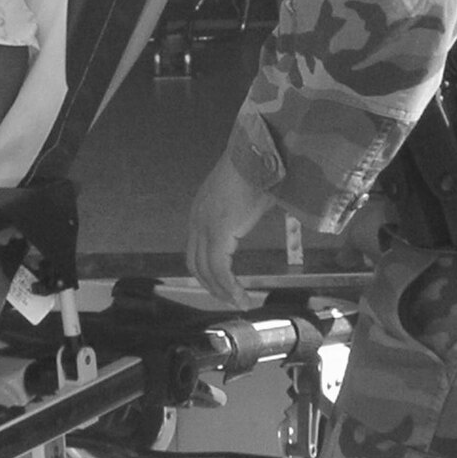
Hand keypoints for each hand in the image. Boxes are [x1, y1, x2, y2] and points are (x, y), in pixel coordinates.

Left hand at [185, 157, 278, 309]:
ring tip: (239, 303)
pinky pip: (219, 268)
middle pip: (196, 264)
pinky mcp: (218, 232)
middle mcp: (197, 221)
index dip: (207, 272)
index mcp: (201, 212)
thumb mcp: (246, 197)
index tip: (223, 286)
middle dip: (212, 287)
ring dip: (222, 291)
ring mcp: (205, 226)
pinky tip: (241, 296)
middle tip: (231, 300)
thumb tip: (261, 219)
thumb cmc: (258, 171)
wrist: (257, 154)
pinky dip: (229, 286)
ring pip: (206, 270)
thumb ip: (245, 213)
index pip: (196, 251)